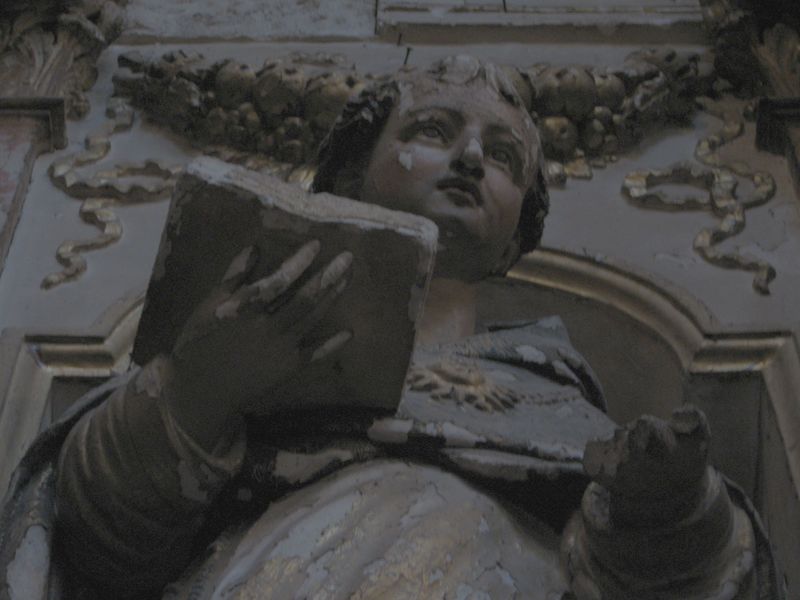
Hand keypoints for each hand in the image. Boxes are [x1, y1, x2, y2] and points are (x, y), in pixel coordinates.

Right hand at [162, 240, 352, 448]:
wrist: (201, 391)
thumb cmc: (200, 344)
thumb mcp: (208, 307)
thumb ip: (232, 279)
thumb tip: (253, 248)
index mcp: (248, 310)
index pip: (279, 281)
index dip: (298, 263)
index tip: (316, 245)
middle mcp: (269, 328)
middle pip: (304, 299)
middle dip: (327, 277)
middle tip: (348, 258)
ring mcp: (282, 349)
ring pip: (312, 319)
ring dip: (332, 298)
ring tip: (348, 278)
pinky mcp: (289, 368)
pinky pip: (315, 354)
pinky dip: (331, 344)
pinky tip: (349, 332)